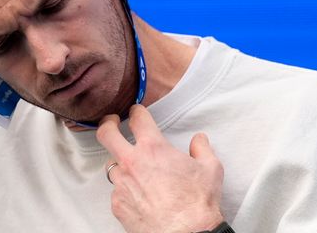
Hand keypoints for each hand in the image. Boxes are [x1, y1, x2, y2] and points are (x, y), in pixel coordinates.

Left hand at [96, 105, 224, 232]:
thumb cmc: (197, 203)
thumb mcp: (211, 169)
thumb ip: (202, 149)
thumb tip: (199, 140)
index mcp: (153, 148)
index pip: (138, 118)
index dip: (136, 111)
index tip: (136, 112)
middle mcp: (131, 162)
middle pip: (106, 134)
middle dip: (107, 124)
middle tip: (111, 123)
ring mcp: (121, 184)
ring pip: (112, 166)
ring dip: (121, 165)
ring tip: (135, 172)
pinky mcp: (117, 204)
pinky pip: (117, 191)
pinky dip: (125, 190)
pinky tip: (138, 196)